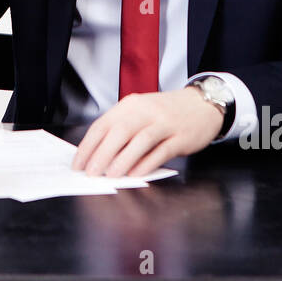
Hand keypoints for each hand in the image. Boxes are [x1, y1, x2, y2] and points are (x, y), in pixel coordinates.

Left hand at [72, 88, 223, 177]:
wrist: (203, 104)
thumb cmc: (166, 112)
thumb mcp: (140, 112)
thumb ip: (121, 129)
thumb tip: (97, 155)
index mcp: (130, 105)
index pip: (103, 124)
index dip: (88, 145)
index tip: (78, 163)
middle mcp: (146, 111)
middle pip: (119, 131)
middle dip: (102, 154)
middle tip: (91, 173)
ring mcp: (165, 123)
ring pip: (140, 141)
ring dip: (123, 160)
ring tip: (111, 176)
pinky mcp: (181, 137)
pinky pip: (161, 151)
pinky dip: (147, 163)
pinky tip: (136, 174)